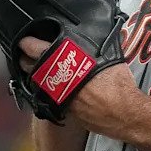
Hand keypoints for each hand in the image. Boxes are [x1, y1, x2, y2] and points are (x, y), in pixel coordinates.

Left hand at [18, 36, 140, 136]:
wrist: (124, 114)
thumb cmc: (118, 86)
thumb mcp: (107, 56)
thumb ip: (93, 46)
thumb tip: (94, 37)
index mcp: (64, 62)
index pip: (35, 48)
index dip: (27, 42)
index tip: (25, 40)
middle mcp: (56, 80)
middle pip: (29, 67)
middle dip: (26, 60)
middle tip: (28, 53)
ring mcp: (57, 96)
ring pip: (38, 83)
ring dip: (37, 75)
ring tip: (41, 68)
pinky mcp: (63, 109)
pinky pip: (50, 96)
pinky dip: (51, 89)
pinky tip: (59, 85)